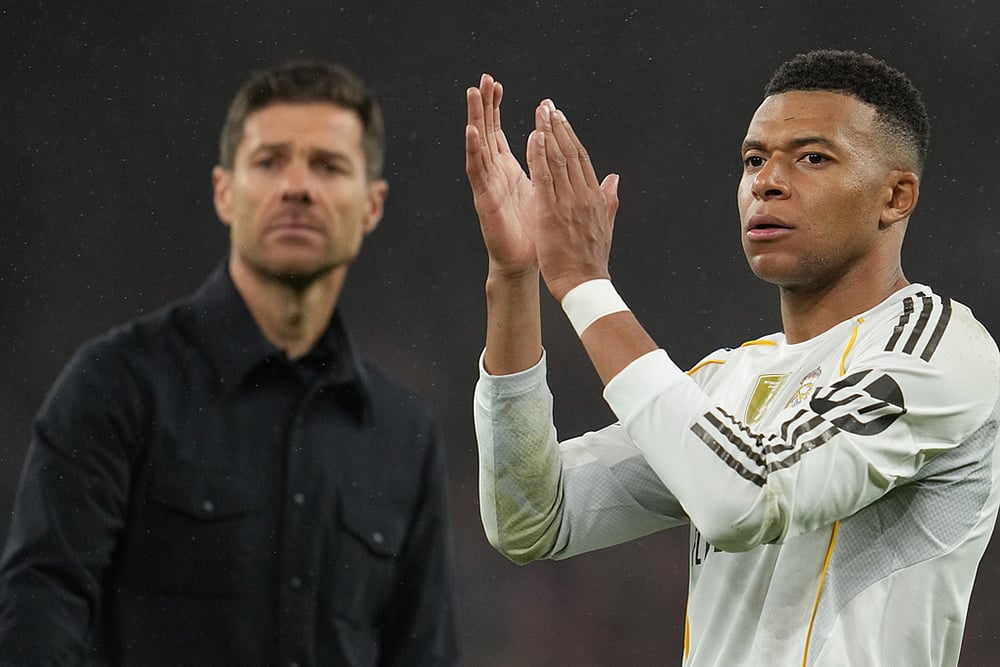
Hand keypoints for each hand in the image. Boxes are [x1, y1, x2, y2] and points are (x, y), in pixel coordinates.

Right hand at [465, 74, 537, 277]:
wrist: (525, 262)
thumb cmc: (533, 231)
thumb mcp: (545, 191)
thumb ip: (547, 169)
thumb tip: (557, 148)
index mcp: (507, 170)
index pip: (497, 131)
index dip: (495, 108)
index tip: (496, 84)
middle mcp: (494, 174)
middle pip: (485, 132)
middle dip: (483, 105)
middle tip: (483, 79)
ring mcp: (487, 185)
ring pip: (478, 145)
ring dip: (474, 119)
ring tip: (472, 94)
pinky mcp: (484, 199)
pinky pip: (477, 171)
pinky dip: (473, 150)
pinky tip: (471, 131)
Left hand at [527, 100, 619, 300]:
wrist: (584, 285)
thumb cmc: (590, 261)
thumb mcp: (604, 226)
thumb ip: (609, 199)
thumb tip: (615, 178)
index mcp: (595, 197)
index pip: (582, 159)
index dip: (570, 136)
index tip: (560, 118)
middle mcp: (584, 195)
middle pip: (571, 153)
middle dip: (558, 126)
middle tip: (547, 105)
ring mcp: (569, 202)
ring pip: (558, 160)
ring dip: (548, 132)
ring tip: (540, 111)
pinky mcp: (552, 212)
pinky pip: (545, 178)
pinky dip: (540, 155)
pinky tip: (534, 137)